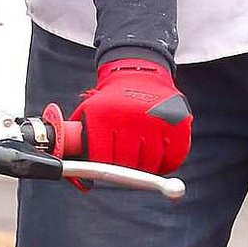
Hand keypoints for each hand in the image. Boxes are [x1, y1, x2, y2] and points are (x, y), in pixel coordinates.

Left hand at [53, 56, 191, 173]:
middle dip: (123, 173)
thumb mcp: (88, 111)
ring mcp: (157, 121)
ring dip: (145, 171)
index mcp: (104, 117)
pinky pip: (173, 158)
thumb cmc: (111, 100)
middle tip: (123, 172)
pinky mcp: (178, 124)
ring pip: (150, 165)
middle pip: (127, 164)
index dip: (102, 171)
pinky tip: (158, 159)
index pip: (102, 158)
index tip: (104, 174)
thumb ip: (74, 138)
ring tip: (139, 163)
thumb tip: (69, 170)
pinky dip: (165, 165)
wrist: (139, 73)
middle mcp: (131, 118)